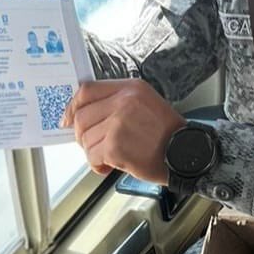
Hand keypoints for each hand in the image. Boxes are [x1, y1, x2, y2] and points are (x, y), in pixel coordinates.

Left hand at [61, 80, 186, 180]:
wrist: (185, 153)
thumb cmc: (166, 133)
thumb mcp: (145, 103)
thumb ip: (116, 102)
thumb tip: (81, 114)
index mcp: (131, 88)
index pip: (87, 90)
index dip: (72, 106)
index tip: (68, 118)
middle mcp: (124, 102)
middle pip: (81, 116)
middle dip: (82, 135)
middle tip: (94, 145)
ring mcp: (119, 123)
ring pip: (85, 139)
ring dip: (93, 152)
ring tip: (111, 156)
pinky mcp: (115, 145)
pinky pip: (92, 156)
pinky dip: (98, 165)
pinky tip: (112, 165)